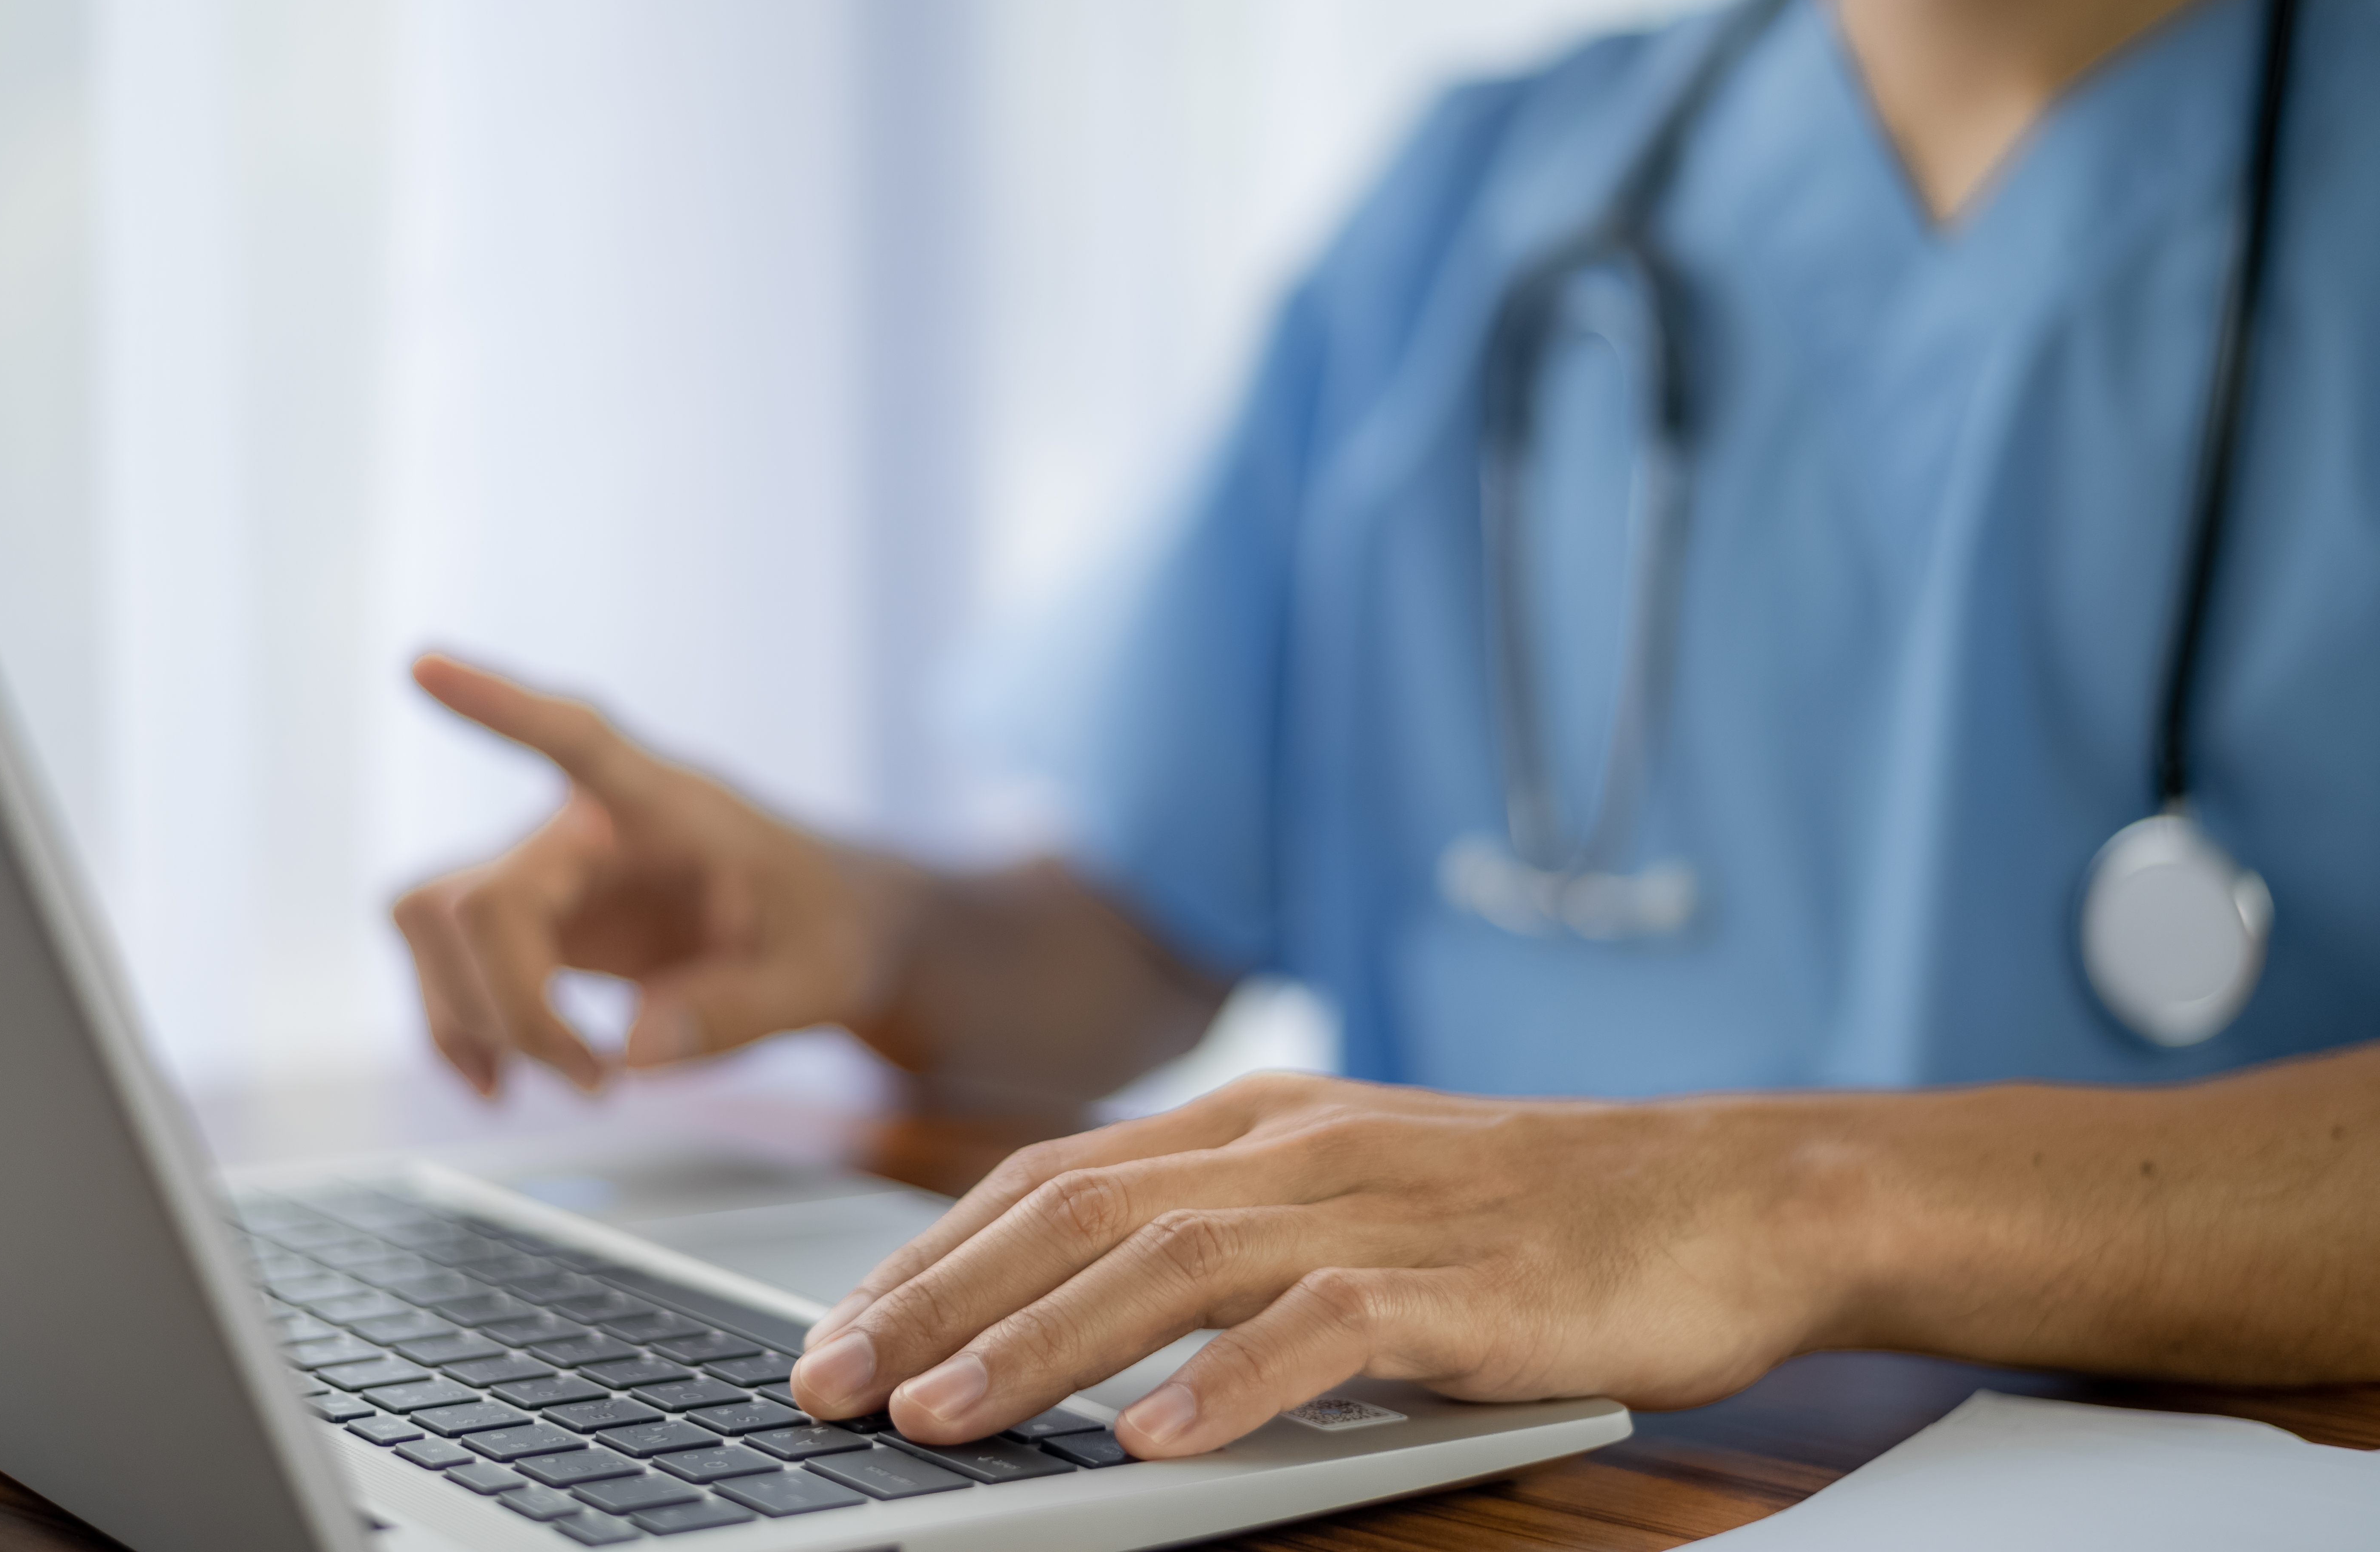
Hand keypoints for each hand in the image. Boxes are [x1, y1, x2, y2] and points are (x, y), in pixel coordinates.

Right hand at [390, 655, 892, 1094]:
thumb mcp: (824, 976)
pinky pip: (441, 962)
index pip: (578, 738)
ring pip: (435, 924)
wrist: (825, 935)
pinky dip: (457, 1028)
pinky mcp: (527, 923)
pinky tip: (500, 1080)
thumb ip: (741, 1009)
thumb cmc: (828, 930)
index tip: (425, 666)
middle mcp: (586, 824)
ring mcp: (546, 872)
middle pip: (481, 897)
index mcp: (669, 805)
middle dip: (516, 1006)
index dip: (500, 707)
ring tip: (583, 1079)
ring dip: (480, 1019)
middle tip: (600, 1078)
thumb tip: (634, 1050)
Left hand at [788, 1072, 1851, 1456]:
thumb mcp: (1354, 1192)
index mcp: (1261, 1120)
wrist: (1731, 1193)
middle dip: (940, 1299)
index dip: (935, 1250)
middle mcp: (1299, 1148)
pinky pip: (1321, 1332)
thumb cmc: (1533, 1207)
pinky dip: (1227, 1387)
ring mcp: (1380, 1210)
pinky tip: (1148, 1443)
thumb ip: (1234, 1230)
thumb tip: (1087, 1306)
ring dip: (1042, 1345)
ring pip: (1171, 1264)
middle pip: (1079, 1212)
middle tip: (832, 1381)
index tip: (843, 1328)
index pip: (1056, 1174)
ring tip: (941, 1418)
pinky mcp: (1464, 1286)